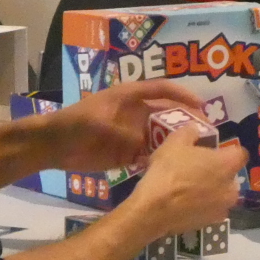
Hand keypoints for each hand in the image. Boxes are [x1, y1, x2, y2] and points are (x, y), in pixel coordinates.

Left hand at [47, 78, 205, 173]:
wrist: (54, 144)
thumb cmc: (76, 124)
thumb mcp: (102, 125)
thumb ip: (129, 135)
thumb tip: (154, 149)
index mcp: (130, 96)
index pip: (162, 90)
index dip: (183, 94)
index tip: (201, 105)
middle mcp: (136, 113)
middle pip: (166, 115)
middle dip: (185, 122)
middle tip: (206, 135)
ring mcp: (132, 133)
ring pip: (160, 136)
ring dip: (175, 143)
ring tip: (196, 154)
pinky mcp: (127, 152)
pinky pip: (149, 155)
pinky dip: (159, 160)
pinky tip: (173, 169)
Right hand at [124, 126, 246, 236]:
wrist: (155, 208)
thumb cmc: (169, 170)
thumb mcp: (175, 142)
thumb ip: (189, 132)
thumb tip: (195, 128)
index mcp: (228, 164)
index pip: (240, 153)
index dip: (227, 151)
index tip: (213, 151)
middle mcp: (232, 187)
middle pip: (230, 175)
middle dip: (218, 172)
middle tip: (197, 169)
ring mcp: (223, 207)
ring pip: (222, 194)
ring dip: (212, 191)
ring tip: (190, 189)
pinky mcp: (212, 222)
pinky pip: (211, 209)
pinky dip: (203, 206)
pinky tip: (185, 203)